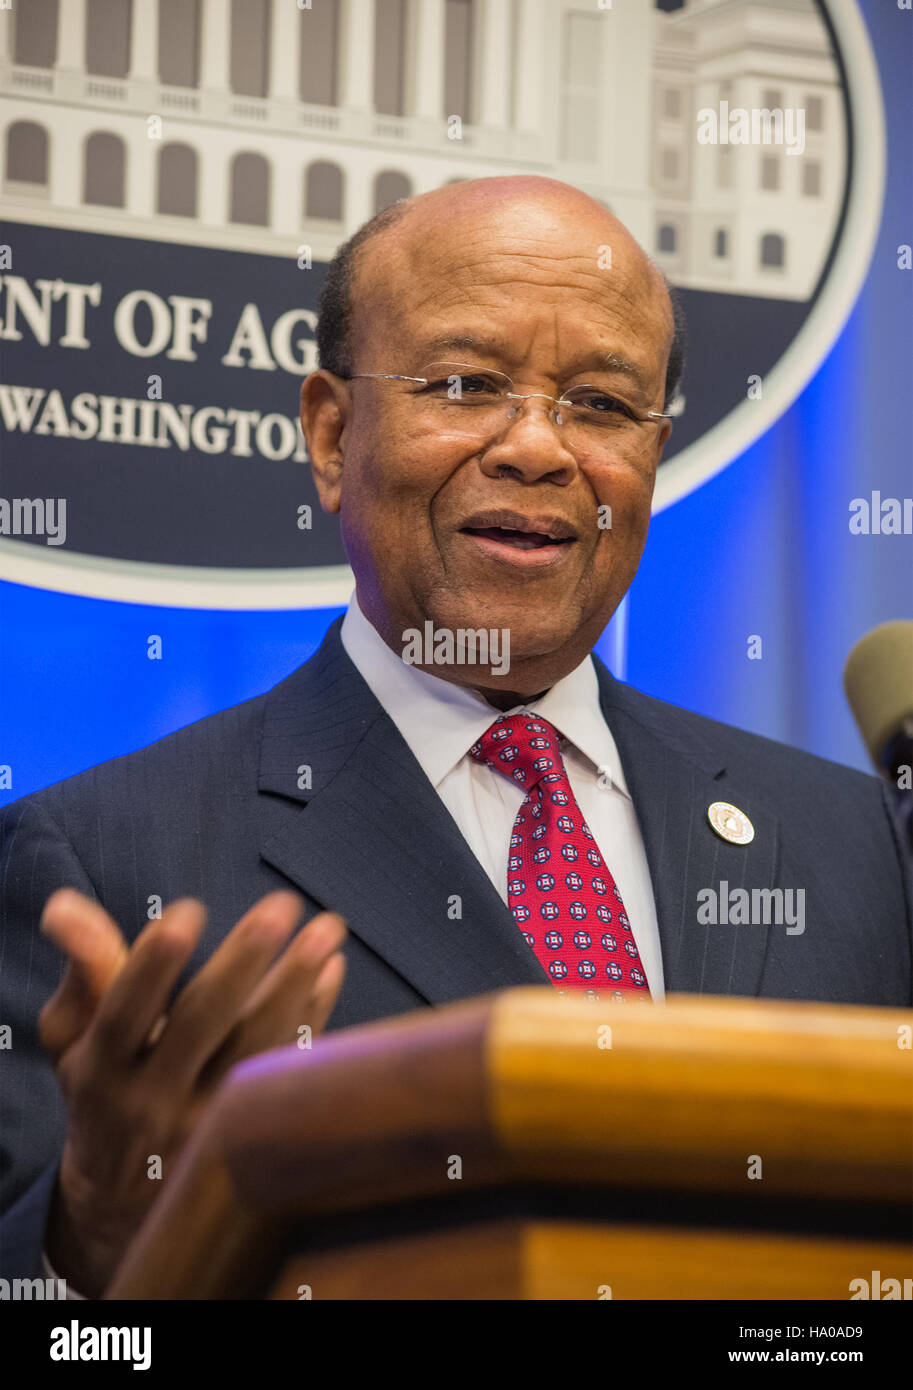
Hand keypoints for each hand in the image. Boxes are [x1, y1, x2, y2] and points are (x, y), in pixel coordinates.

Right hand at [38, 888, 345, 1296]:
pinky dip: (314, 1017)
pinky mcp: (250, 1135)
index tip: (188, 911)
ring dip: (296, 984)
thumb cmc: (103, 1087)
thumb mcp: (75, 1037)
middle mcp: (151, 1099)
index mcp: (101, 1068)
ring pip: (258, 1048)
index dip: (152, 964)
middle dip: (242, 961)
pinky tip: (332, 969)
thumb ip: (83, 970)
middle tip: (279, 907)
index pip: (124, 1011)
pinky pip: (289, 1071)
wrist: (124, 1197)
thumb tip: (64, 904)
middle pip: (202, 1024)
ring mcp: (206, 1125)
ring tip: (326, 929)